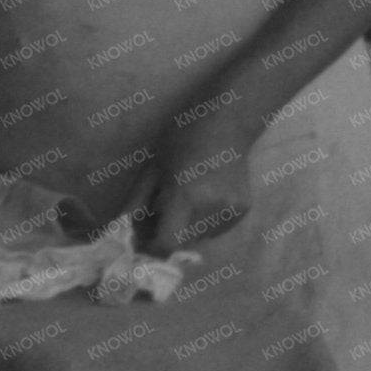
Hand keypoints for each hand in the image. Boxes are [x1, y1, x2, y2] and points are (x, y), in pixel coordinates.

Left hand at [135, 117, 253, 256]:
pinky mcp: (243, 210)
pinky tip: (206, 198)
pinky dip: (206, 222)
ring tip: (187, 200)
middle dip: (168, 235)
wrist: (229, 120)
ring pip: (200, 237)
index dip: (151, 250)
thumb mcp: (152, 169)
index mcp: (185, 196)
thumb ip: (136, 206)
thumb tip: (126, 237)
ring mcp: (231, 210)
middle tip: (162, 212)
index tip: (143, 242)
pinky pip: (216, 229)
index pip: (167, 245)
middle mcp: (211, 209)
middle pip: (182, 243)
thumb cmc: (183, 137)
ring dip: (187, 228)